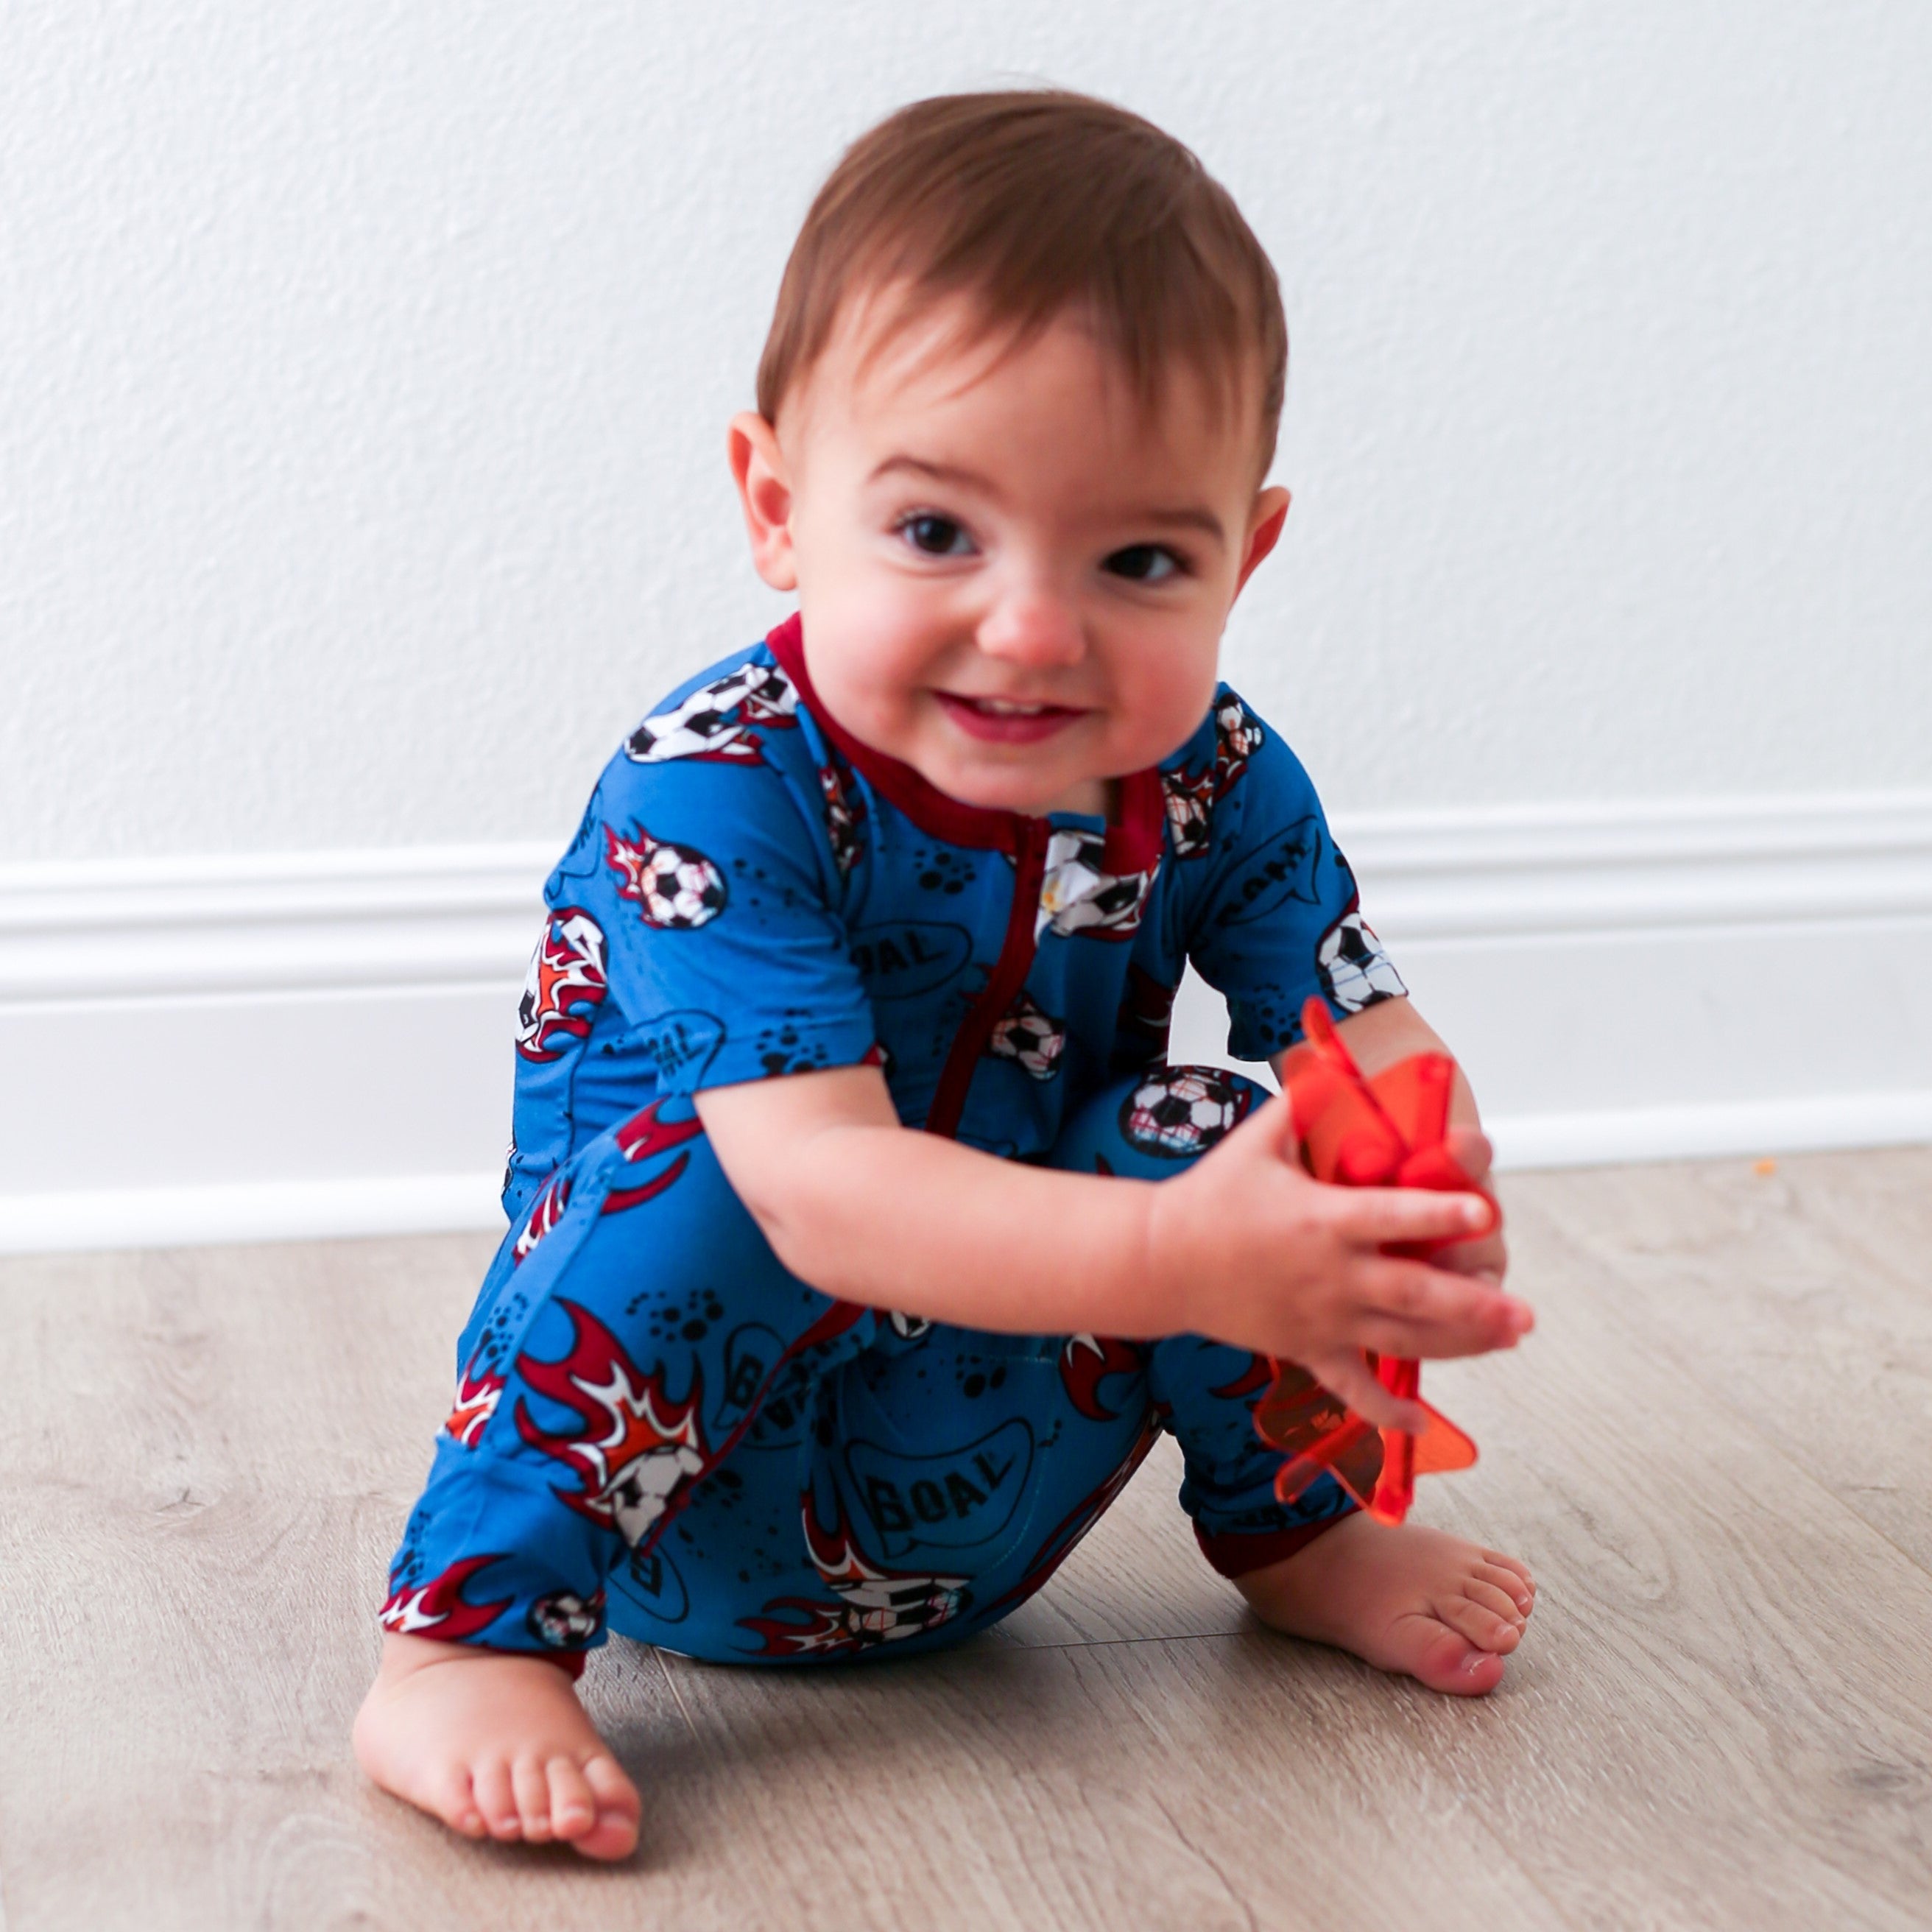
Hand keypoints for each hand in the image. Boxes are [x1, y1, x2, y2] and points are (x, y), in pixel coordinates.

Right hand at [1143, 1096, 1533, 1430]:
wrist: (1161, 1260)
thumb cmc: (1211, 1194)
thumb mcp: (1257, 1141)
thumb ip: (1303, 1105)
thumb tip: (1334, 1064)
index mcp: (1322, 1220)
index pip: (1393, 1217)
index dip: (1441, 1215)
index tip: (1484, 1213)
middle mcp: (1329, 1276)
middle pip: (1413, 1296)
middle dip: (1474, 1305)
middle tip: (1523, 1312)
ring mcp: (1319, 1319)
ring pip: (1401, 1340)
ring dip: (1459, 1344)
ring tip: (1506, 1339)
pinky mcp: (1304, 1349)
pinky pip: (1350, 1387)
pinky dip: (1385, 1410)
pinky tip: (1421, 1422)